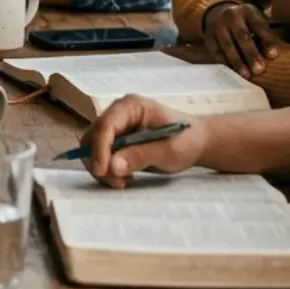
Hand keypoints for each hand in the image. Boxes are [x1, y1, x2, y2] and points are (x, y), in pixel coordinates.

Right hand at [79, 95, 207, 186]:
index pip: (105, 125)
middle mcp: (118, 114)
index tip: (103, 172)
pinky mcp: (116, 141)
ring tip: (124, 181)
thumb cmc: (186, 140)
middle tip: (117, 181)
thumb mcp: (168, 151)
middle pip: (93, 137)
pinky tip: (126, 177)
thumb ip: (140, 156)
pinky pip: (101, 156)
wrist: (196, 142)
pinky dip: (108, 170)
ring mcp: (116, 127)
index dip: (99, 149)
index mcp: (130, 107)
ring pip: (93, 149)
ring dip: (103, 168)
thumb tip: (113, 166)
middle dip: (99, 161)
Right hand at [202, 3, 287, 76]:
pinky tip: (234, 72)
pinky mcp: (208, 37)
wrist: (219, 14)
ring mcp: (217, 26)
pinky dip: (225, 63)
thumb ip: (265, 36)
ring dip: (237, 62)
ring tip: (247, 75)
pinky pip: (217, 52)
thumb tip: (273, 55)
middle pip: (242, 36)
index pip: (258, 26)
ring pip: (227, 46)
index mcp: (247, 11)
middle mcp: (230, 16)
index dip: (267, 40)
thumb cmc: (246, 23)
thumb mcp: (257, 22)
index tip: (274, 55)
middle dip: (251, 54)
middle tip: (259, 70)